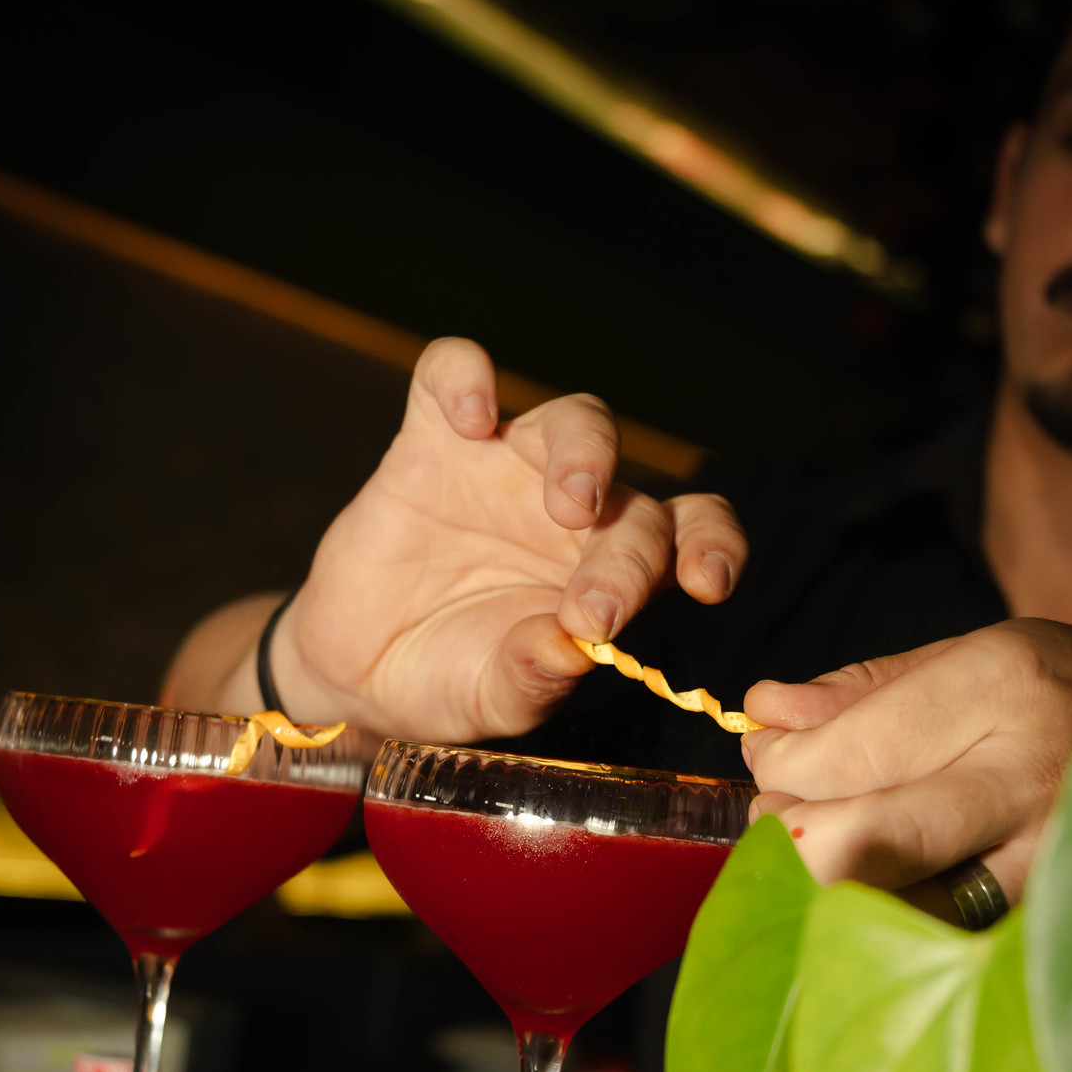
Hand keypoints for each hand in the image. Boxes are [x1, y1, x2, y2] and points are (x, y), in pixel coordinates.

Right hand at [246, 339, 744, 737]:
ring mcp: (507, 467)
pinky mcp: (433, 441)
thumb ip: (533, 677)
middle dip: (628, 553)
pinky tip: (471, 418)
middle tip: (593, 611)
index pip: (689, 534)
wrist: (358, 671)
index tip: (706, 585)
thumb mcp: (494, 698)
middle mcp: (576, 511)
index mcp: (612, 572)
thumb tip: (571, 649)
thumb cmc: (448, 680)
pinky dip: (466, 377)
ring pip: (576, 420)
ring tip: (569, 504)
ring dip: (585, 454)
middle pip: (635, 496)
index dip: (713, 546)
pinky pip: (454, 374)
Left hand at [741, 618, 1071, 903]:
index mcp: (999, 689)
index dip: (782, 767)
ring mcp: (1039, 863)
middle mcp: (1024, 781)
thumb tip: (766, 714)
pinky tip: (867, 890)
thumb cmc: (1049, 696)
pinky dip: (876, 923)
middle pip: (860, 845)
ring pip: (890, 911)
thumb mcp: (964, 658)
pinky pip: (928, 941)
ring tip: (820, 849)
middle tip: (777, 812)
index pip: (848, 756)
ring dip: (825, 890)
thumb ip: (858, 692)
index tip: (767, 758)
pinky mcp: (1036, 920)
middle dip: (788, 836)